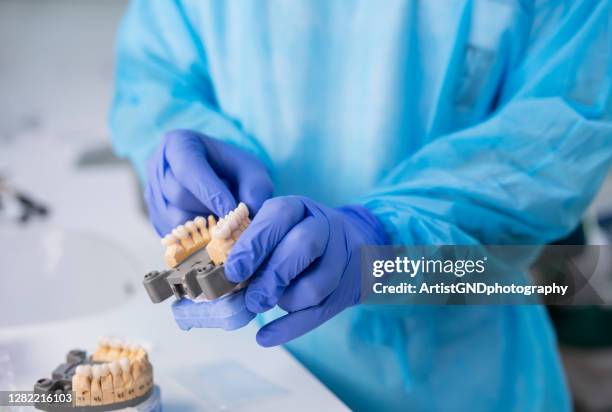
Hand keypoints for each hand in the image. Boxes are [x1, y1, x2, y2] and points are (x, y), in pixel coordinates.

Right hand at [145, 130, 272, 235]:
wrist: (222, 179)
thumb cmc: (235, 171)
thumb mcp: (253, 171)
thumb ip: (255, 189)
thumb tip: (247, 215)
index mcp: (178, 143)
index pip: (188, 169)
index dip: (211, 192)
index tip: (233, 210)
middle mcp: (158, 166)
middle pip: (179, 195)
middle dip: (210, 208)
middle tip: (233, 214)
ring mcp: (152, 192)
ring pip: (174, 218)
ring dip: (204, 224)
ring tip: (221, 215)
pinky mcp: (155, 216)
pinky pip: (173, 235)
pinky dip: (196, 235)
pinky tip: (211, 224)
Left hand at [224, 196, 388, 346]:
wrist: (351, 245)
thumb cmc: (297, 237)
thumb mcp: (277, 227)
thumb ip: (253, 243)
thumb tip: (221, 275)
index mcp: (299, 208)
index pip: (279, 215)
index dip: (255, 243)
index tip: (233, 271)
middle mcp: (324, 226)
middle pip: (303, 246)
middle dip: (273, 275)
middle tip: (252, 299)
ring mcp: (341, 258)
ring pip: (316, 285)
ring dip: (287, 301)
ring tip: (269, 302)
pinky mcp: (347, 288)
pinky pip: (321, 312)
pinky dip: (290, 327)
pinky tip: (265, 336)